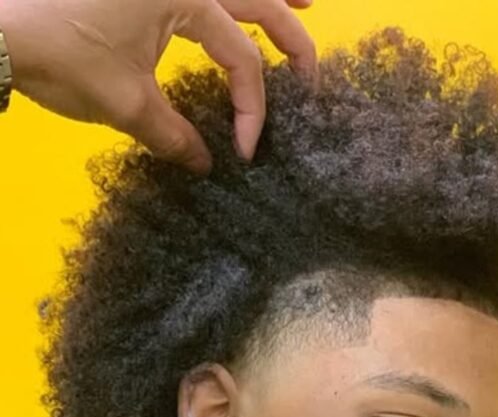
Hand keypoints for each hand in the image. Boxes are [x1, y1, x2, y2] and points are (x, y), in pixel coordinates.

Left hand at [1, 0, 317, 171]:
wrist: (1, 31)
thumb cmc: (63, 56)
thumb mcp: (126, 105)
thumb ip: (176, 137)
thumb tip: (206, 165)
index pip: (241, 57)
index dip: (251, 108)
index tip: (246, 151)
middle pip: (259, 1)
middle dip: (293, 37)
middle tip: (313, 76)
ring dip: (270, 3)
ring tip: (309, 7)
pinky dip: (229, 6)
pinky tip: (238, 14)